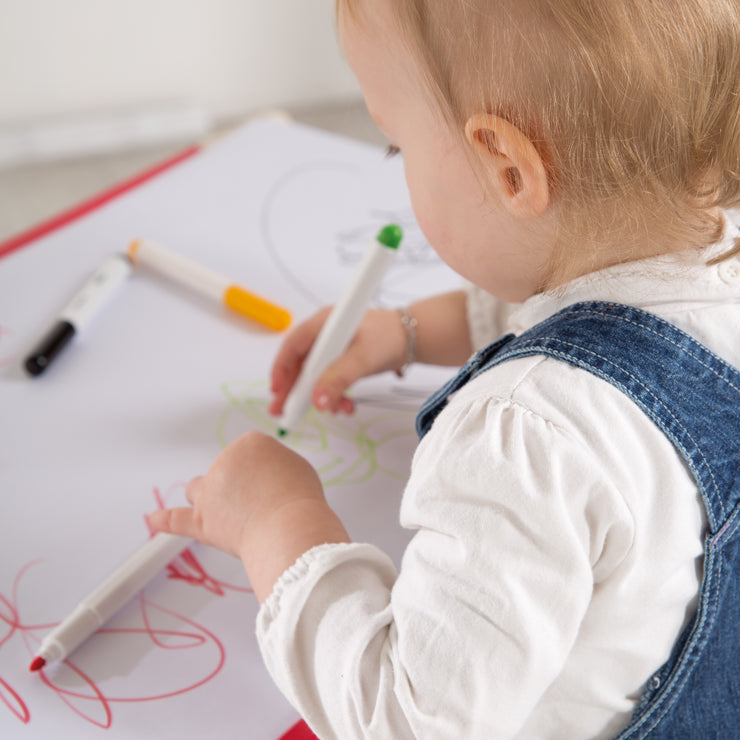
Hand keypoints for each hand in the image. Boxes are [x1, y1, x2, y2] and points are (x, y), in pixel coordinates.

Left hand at [149, 431, 348, 599]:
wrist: (289, 527)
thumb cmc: (298, 498)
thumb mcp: (297, 467)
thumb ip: (276, 467)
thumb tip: (267, 476)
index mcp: (249, 444)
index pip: (250, 452)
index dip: (264, 472)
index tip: (276, 484)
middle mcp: (225, 463)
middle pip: (224, 471)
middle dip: (240, 486)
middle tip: (264, 504)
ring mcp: (210, 493)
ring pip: (199, 490)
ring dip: (208, 498)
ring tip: (226, 512)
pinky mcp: (202, 522)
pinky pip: (176, 519)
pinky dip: (165, 520)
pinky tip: (155, 519)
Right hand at [269, 307, 406, 416]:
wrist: (413, 339)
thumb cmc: (388, 338)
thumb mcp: (362, 359)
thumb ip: (339, 379)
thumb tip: (318, 401)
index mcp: (323, 323)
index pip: (292, 346)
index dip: (281, 369)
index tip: (277, 392)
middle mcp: (324, 333)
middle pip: (299, 363)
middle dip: (294, 390)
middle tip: (284, 412)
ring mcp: (333, 346)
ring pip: (315, 374)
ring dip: (320, 395)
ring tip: (330, 411)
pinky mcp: (343, 358)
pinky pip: (330, 378)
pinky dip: (335, 393)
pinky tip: (345, 405)